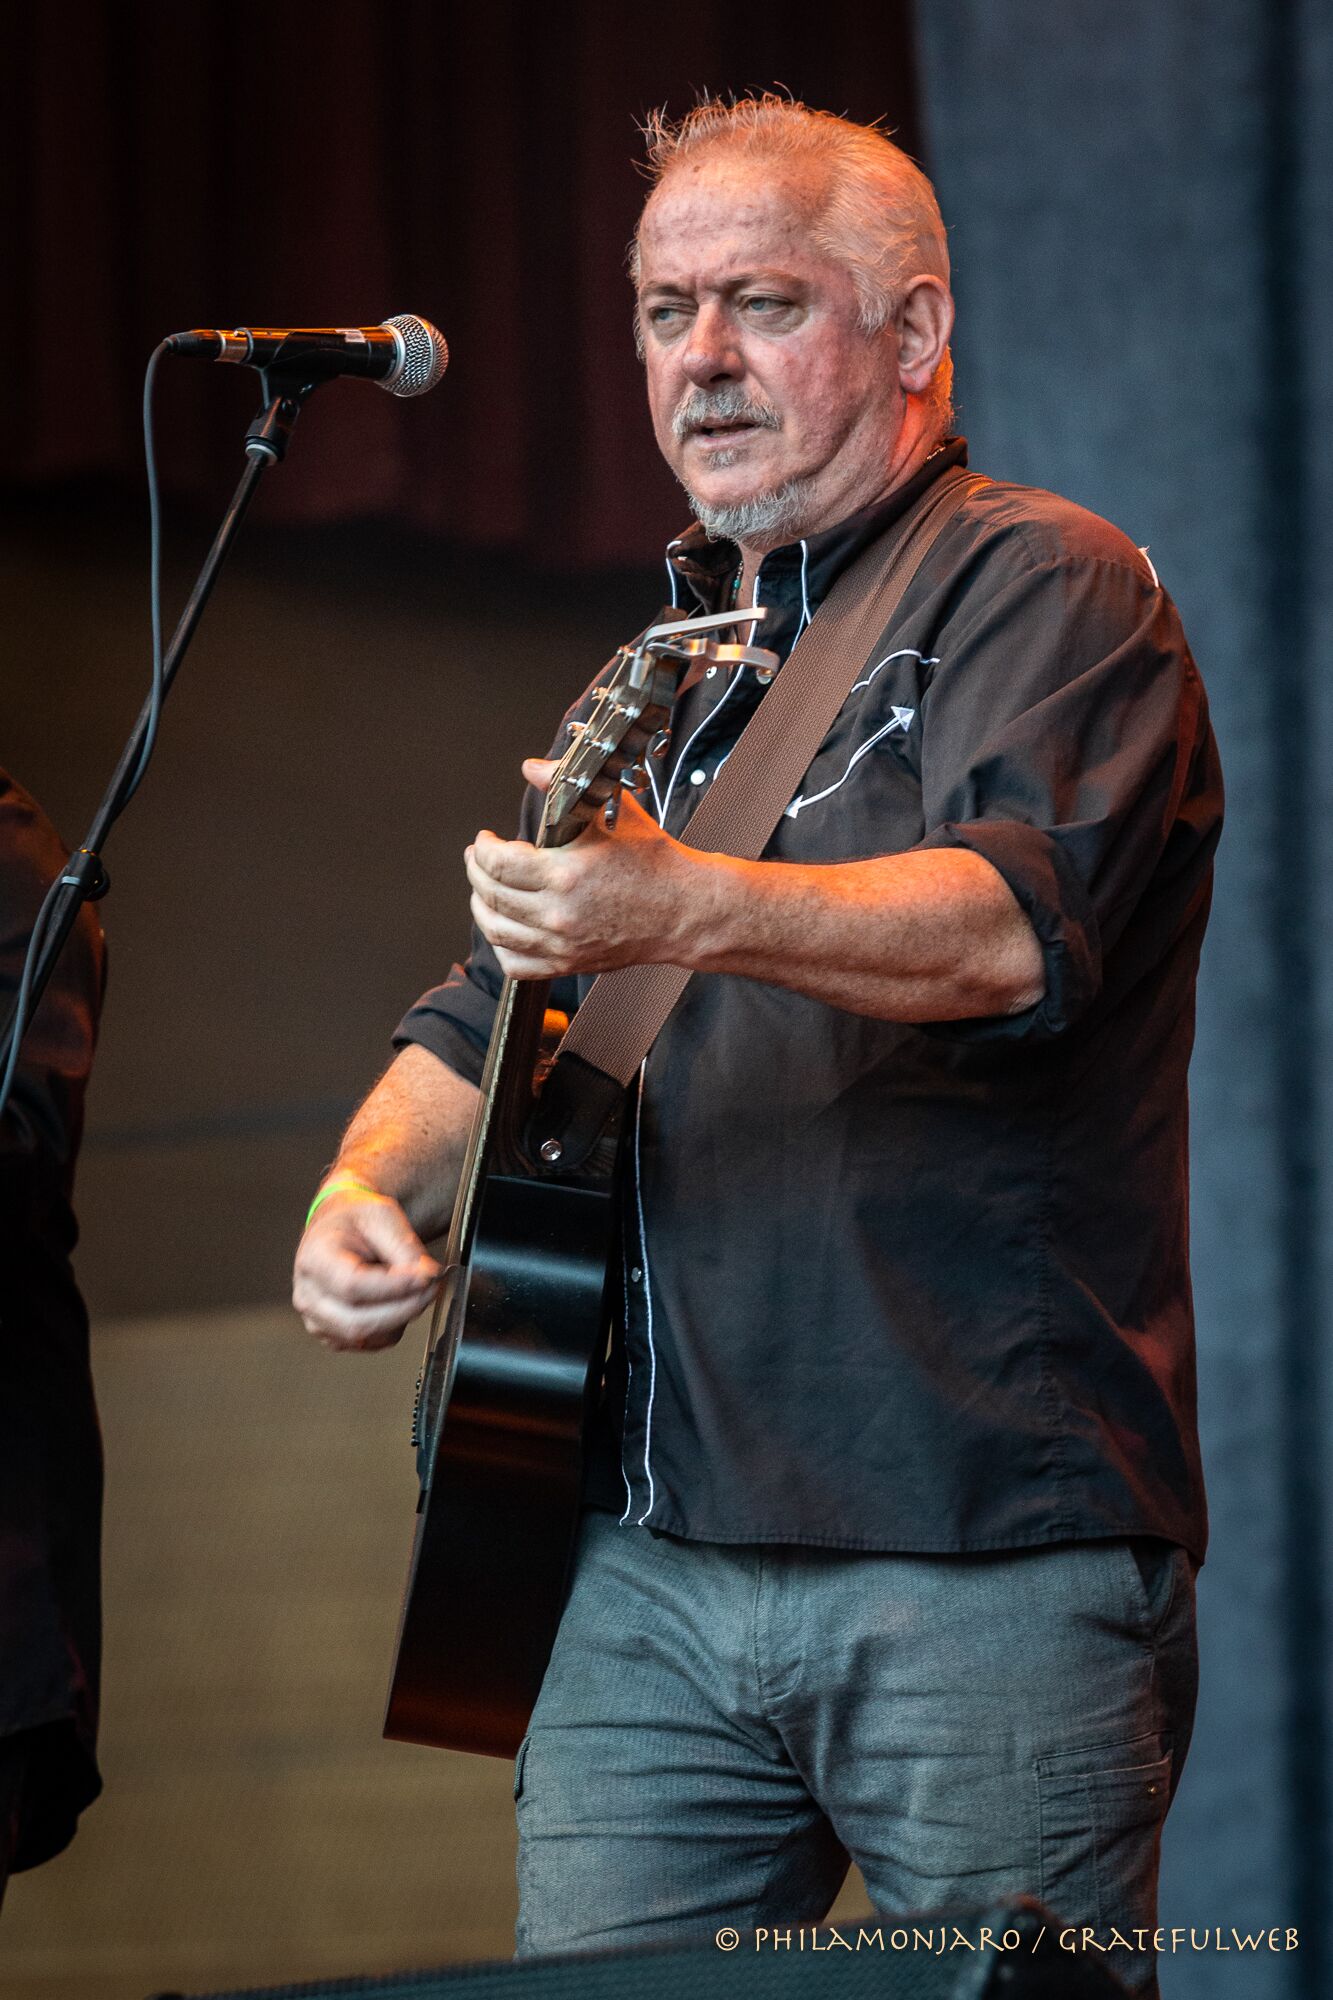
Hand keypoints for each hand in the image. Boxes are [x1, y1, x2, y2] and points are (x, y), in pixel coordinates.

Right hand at [293, 1187, 441, 1351]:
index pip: (352, 1286)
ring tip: (413, 1288)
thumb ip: (405, 1248)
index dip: (394, 1288)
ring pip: (369, 1338)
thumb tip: (428, 1277)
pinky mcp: (334, 1336)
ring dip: (402, 1317)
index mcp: (314, 1259)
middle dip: (405, 1308)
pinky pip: (372, 1343)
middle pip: (358, 1322)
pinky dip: (394, 1326)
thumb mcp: (383, 1216)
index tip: (426, 1278)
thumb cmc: (356, 1220)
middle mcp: (309, 1295)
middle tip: (433, 1286)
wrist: (342, 1229)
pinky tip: (397, 1300)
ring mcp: (318, 1320)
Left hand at [464, 758, 714, 978]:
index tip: (486, 839)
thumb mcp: (612, 813)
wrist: (684, 910)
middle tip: (479, 858)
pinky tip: (506, 927)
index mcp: (565, 875)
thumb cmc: (655, 864)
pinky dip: (501, 947)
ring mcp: (561, 944)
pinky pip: (516, 964)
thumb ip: (564, 788)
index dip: (483, 848)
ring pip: (496, 931)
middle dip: (476, 871)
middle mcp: (558, 914)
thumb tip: (533, 768)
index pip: (497, 864)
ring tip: (484, 889)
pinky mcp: (569, 963)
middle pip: (490, 895)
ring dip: (481, 907)